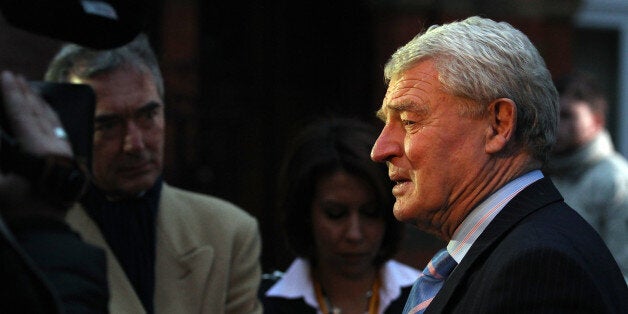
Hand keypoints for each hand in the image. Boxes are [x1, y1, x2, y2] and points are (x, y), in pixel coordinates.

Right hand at [1, 70, 76, 215]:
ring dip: (40, 103)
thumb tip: (2, 144)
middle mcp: (56, 147)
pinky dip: (51, 119)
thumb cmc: (20, 208)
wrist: (48, 228)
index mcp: (38, 150)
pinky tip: (48, 116)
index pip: (22, 115)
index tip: (5, 76)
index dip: (12, 95)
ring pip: (53, 121)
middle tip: (15, 77)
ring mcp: (67, 154)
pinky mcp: (71, 162)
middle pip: (40, 113)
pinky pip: (60, 132)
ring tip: (31, 90)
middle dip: (26, 93)